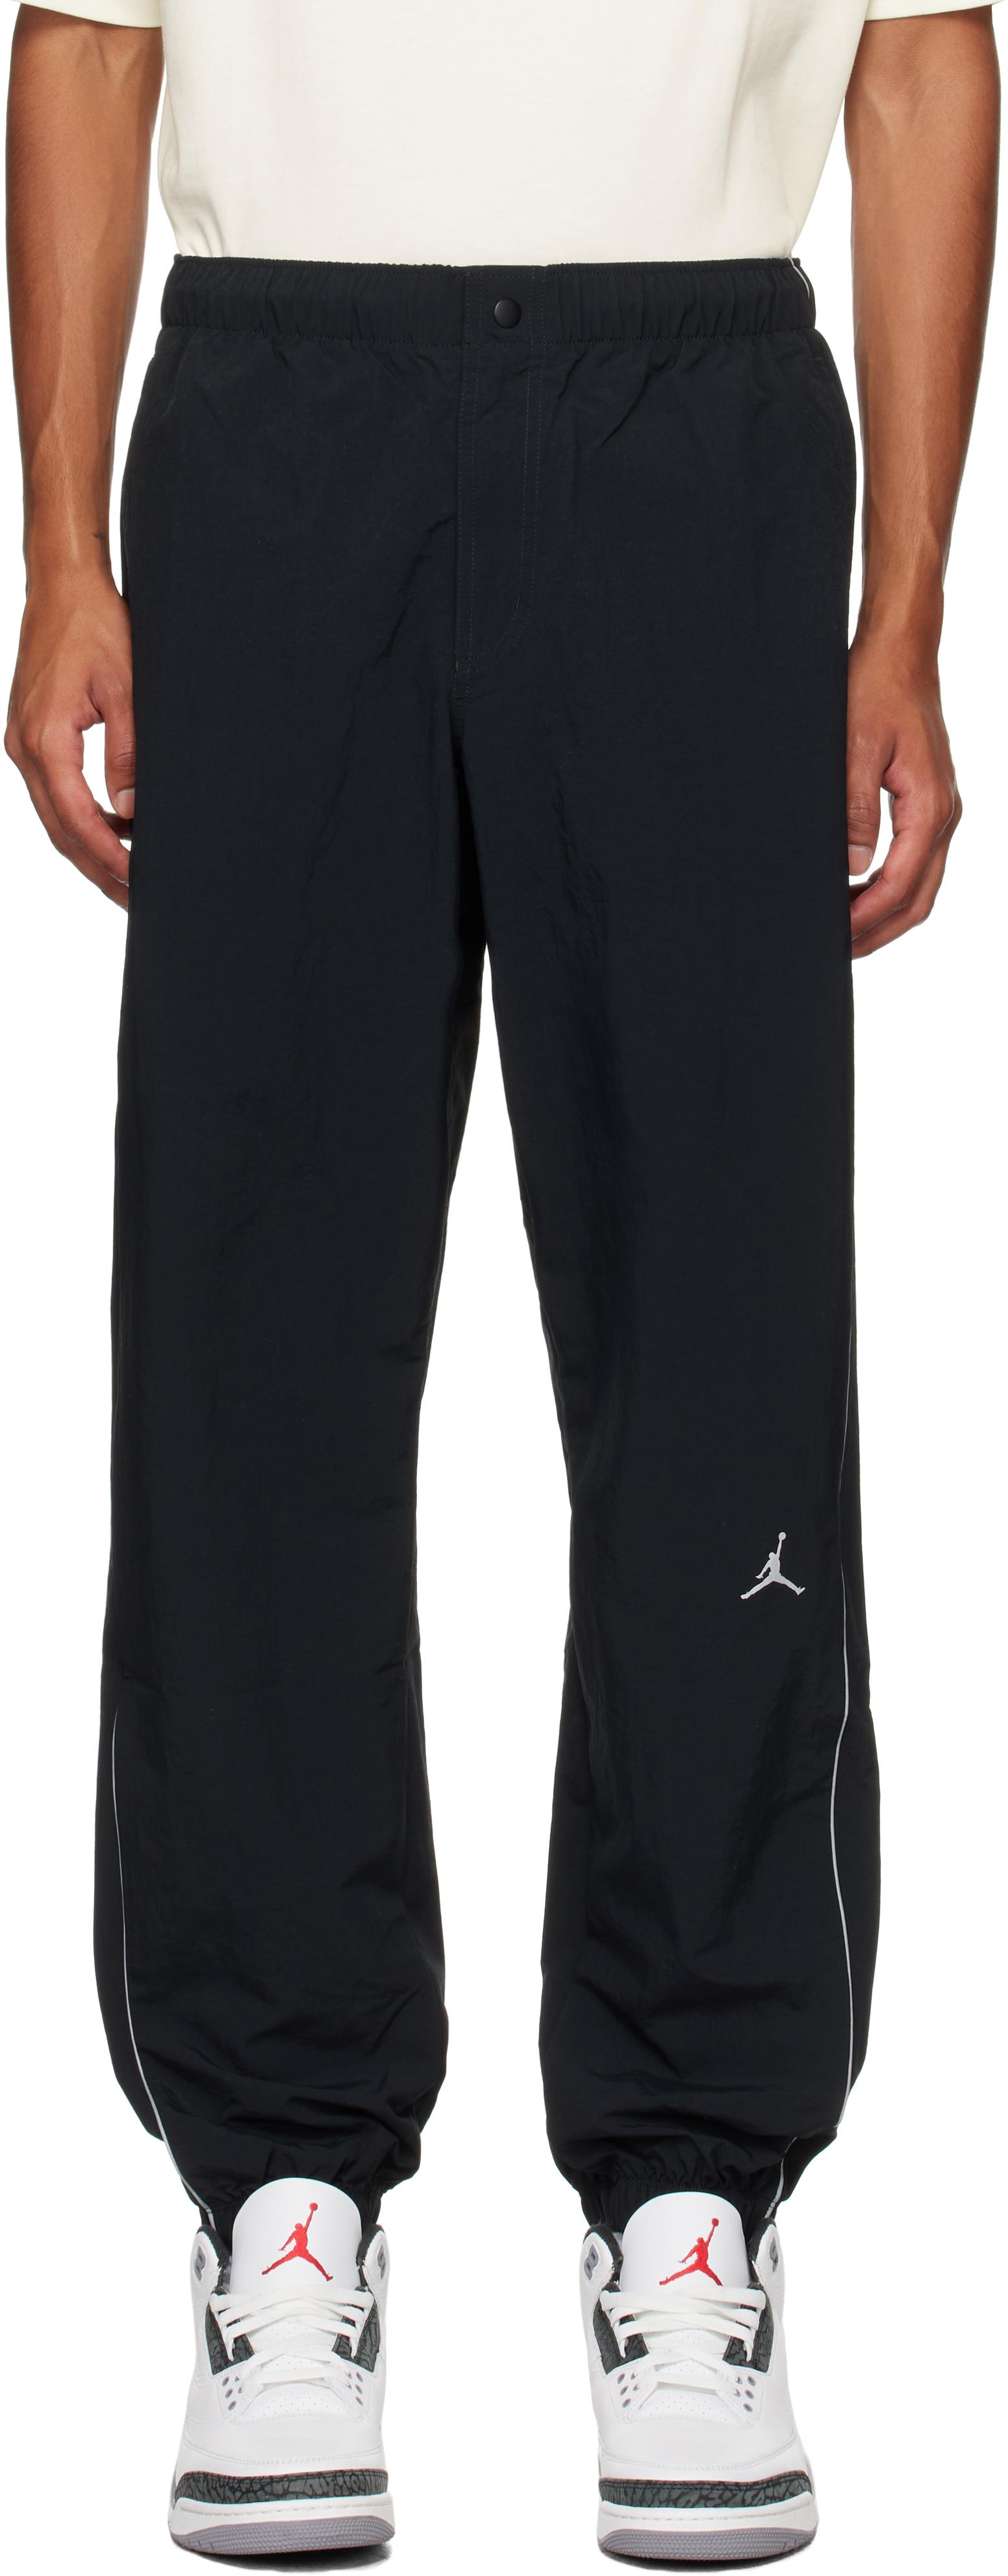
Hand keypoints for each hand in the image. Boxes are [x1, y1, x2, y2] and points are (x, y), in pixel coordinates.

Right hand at [5, 568, 135, 909]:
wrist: (62, 585)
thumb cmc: (94, 625)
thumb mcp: (126, 689)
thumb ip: (127, 753)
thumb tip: (130, 809)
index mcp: (45, 738)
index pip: (76, 819)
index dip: (107, 856)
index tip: (136, 880)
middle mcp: (25, 746)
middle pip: (59, 829)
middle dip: (96, 867)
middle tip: (133, 897)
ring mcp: (22, 742)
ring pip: (53, 814)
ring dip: (88, 846)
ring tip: (126, 872)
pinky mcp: (29, 734)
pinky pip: (53, 790)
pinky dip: (80, 816)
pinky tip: (112, 826)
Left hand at [846, 628, 960, 960]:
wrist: (901, 655)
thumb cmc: (877, 690)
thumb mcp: (857, 747)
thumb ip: (856, 810)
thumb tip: (851, 866)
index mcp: (929, 806)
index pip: (901, 883)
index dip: (868, 917)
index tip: (837, 936)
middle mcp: (944, 814)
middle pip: (919, 898)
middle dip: (880, 930)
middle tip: (839, 949)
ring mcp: (941, 812)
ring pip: (921, 886)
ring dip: (886, 914)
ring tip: (845, 930)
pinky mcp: (929, 805)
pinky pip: (917, 863)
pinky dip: (891, 888)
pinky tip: (860, 892)